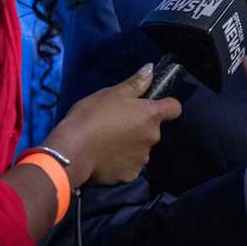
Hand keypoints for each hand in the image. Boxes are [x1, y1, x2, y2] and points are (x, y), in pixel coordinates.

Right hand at [44, 63, 182, 186]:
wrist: (72, 151)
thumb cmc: (92, 116)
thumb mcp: (111, 93)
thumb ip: (135, 83)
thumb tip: (151, 70)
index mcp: (150, 115)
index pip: (174, 108)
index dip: (166, 104)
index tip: (151, 104)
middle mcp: (152, 138)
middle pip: (152, 129)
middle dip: (139, 126)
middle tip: (116, 122)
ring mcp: (142, 158)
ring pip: (141, 147)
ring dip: (130, 144)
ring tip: (107, 140)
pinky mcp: (129, 175)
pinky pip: (130, 165)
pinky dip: (121, 161)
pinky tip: (104, 156)